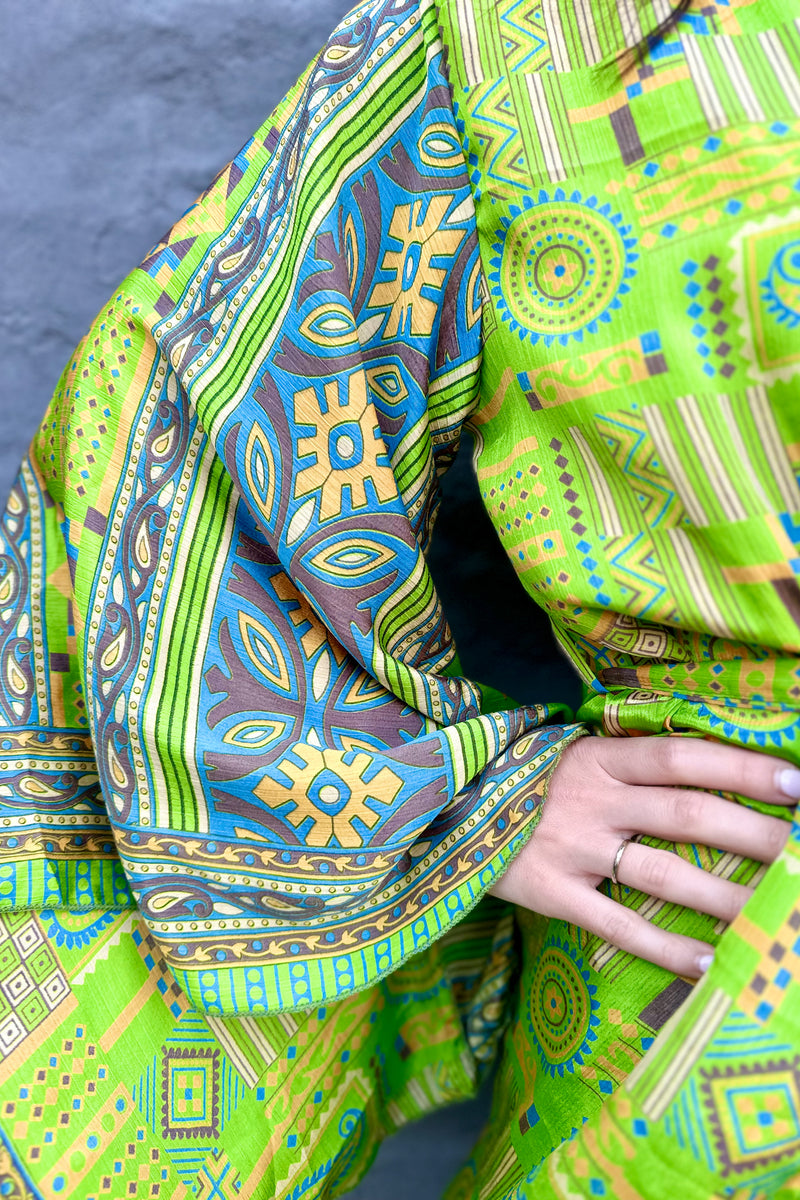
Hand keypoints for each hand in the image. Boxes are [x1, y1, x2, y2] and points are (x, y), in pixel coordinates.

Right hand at [490, 735, 799, 976]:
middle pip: (684, 813)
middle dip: (754, 833)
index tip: (797, 783)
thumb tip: (717, 774)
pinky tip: (709, 965)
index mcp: (601, 757)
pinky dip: (665, 947)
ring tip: (777, 915)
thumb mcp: (577, 755)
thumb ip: (634, 765)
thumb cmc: (530, 780)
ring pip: (660, 872)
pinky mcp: (551, 893)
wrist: (443, 805)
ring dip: (725, 895)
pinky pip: (616, 925)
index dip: (741, 768)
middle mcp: (591, 799)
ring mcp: (571, 847)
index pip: (681, 756)